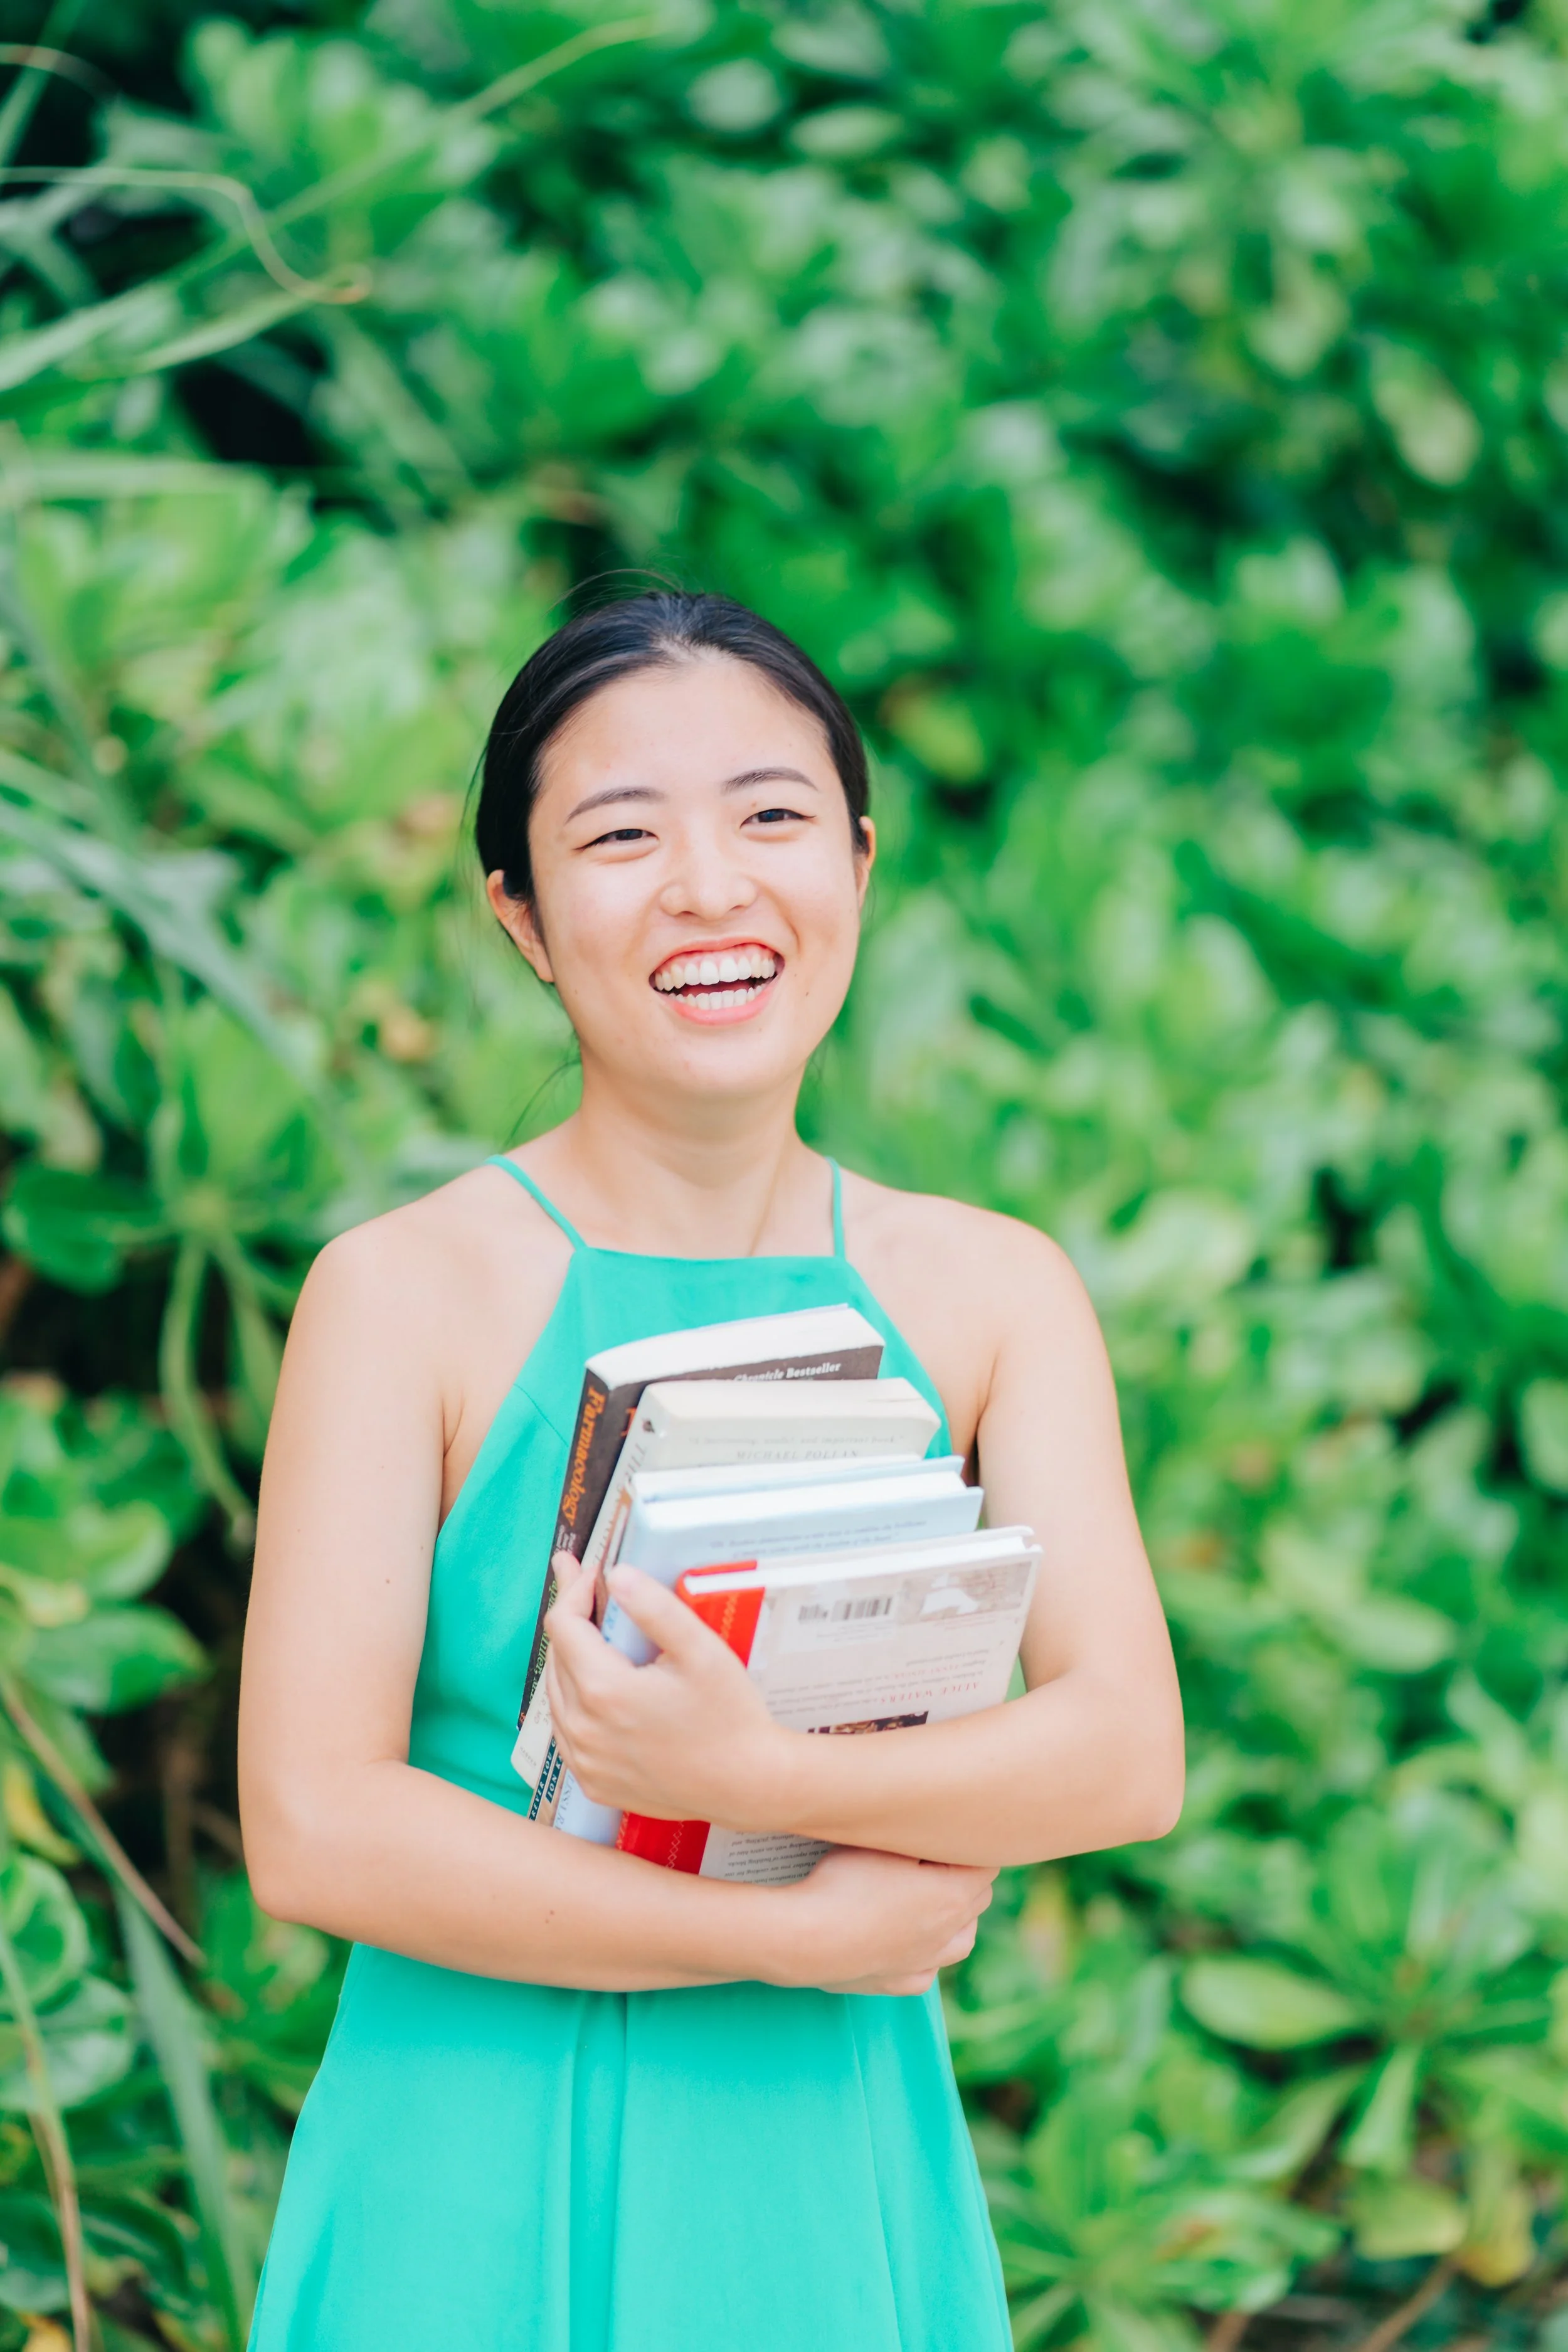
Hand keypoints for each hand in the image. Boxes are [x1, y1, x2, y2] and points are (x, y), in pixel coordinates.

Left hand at [544, 1558, 792, 1828]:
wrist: (746, 1785)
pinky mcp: (593, 1782)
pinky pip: (568, 1732)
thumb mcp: (700, 1650)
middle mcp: (583, 1729)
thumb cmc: (729, 1716)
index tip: (592, 1572)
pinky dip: (576, 1704)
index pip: (563, 1624)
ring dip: (572, 1661)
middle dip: (573, 1620)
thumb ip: (656, 1607)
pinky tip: (600, 1689)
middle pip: (558, 1658)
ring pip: (558, 1695)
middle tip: (591, 1589)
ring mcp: (585, 1761)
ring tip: (596, 1635)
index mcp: (603, 1690)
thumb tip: (617, 1574)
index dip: (574, 1590)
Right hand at [778, 1846, 997, 1995]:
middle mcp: (947, 1932)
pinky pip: (929, 1970)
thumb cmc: (844, 1881)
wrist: (808, 1938)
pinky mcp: (898, 1982)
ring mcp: (924, 1962)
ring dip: (958, 1918)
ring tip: (936, 1899)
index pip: (986, 1864)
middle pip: (979, 1899)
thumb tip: (931, 1817)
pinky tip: (911, 1940)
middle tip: (938, 1855)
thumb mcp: (882, 1840)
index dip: (969, 1844)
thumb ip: (914, 1829)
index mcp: (953, 1894)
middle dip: (967, 1875)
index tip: (951, 1830)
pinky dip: (928, 1954)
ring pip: (963, 1940)